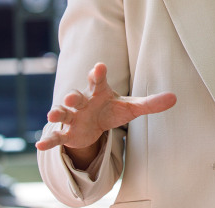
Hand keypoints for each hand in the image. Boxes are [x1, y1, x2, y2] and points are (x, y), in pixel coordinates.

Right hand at [35, 62, 176, 155]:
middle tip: (71, 97)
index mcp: (99, 92)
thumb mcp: (132, 107)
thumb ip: (151, 103)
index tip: (100, 66)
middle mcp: (83, 102)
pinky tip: (40, 147)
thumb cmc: (112, 110)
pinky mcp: (67, 133)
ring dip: (57, 112)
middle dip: (73, 96)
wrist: (95, 126)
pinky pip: (56, 137)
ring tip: (52, 114)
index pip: (98, 80)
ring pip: (62, 113)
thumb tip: (175, 98)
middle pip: (76, 95)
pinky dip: (48, 141)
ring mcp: (72, 117)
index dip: (98, 73)